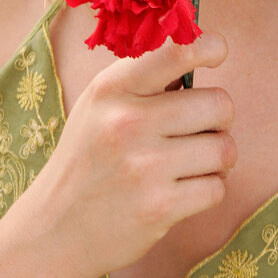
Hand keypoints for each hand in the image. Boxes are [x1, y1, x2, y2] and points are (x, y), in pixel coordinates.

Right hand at [23, 33, 235, 277]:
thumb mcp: (98, 107)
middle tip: (202, 131)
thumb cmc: (87, 161)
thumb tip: (199, 54)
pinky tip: (183, 191)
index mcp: (112, 89)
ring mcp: (144, 166)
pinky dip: (208, 190)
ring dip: (218, 159)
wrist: (53, 231)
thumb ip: (142, 81)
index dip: (209, 46)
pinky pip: (216, 188)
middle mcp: (127, 122)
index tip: (217, 53)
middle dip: (220, 120)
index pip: (177, 52)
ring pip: (224, 149)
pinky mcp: (159, 207)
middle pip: (218, 104)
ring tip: (194, 164)